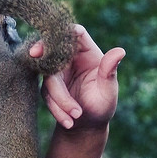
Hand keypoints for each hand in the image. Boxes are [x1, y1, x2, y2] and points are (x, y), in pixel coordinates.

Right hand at [36, 25, 124, 157]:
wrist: (88, 127)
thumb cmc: (103, 105)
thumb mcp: (108, 89)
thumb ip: (109, 71)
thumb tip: (120, 51)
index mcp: (87, 52)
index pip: (76, 33)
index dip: (66, 30)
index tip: (57, 35)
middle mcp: (70, 59)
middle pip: (53, 48)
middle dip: (42, 49)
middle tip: (35, 53)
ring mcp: (57, 71)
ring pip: (49, 77)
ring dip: (60, 98)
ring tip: (76, 115)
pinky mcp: (48, 85)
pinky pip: (46, 93)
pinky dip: (57, 108)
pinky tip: (68, 122)